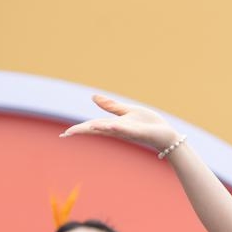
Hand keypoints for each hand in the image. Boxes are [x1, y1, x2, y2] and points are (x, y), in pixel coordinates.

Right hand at [60, 94, 181, 151]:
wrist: (165, 134)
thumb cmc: (148, 124)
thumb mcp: (127, 111)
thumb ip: (111, 106)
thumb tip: (93, 97)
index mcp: (114, 124)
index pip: (93, 126)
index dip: (79, 129)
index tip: (65, 134)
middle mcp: (118, 130)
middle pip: (97, 130)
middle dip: (83, 131)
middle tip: (67, 134)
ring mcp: (128, 132)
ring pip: (110, 129)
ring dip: (98, 128)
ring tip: (85, 127)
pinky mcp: (139, 132)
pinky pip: (127, 129)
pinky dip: (118, 127)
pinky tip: (110, 125)